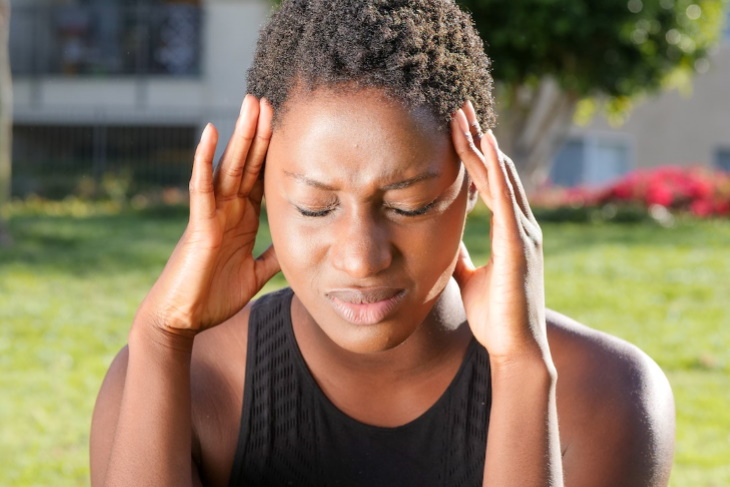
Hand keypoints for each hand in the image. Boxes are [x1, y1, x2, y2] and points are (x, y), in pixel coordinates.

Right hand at [136, 95, 279, 335]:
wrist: (182, 320)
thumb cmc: (213, 296)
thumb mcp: (255, 274)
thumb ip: (273, 257)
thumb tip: (296, 246)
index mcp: (242, 218)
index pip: (261, 177)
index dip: (274, 152)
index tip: (287, 124)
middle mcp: (227, 209)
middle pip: (247, 163)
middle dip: (259, 132)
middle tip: (269, 99)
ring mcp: (212, 214)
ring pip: (228, 166)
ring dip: (240, 134)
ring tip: (250, 103)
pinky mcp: (199, 225)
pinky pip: (202, 187)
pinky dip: (205, 160)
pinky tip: (210, 132)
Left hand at [450, 101, 547, 364]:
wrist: (513, 349)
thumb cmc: (494, 316)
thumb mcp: (470, 276)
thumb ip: (460, 255)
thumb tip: (444, 240)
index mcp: (508, 231)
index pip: (488, 183)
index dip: (473, 154)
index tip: (456, 127)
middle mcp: (519, 226)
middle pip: (496, 172)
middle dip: (477, 139)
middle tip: (458, 107)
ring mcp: (522, 234)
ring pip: (501, 180)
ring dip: (483, 148)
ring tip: (465, 117)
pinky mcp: (519, 247)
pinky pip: (506, 203)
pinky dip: (497, 174)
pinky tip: (488, 149)